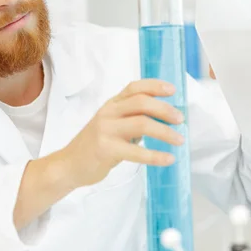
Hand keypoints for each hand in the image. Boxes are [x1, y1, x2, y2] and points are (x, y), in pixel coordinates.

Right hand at [61, 79, 184, 188]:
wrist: (69, 165)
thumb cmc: (95, 145)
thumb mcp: (111, 125)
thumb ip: (131, 118)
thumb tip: (164, 118)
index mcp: (111, 105)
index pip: (134, 87)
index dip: (154, 86)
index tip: (173, 90)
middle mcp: (108, 113)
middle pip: (141, 102)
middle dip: (165, 109)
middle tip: (180, 120)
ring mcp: (105, 130)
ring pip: (141, 124)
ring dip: (164, 132)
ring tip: (179, 140)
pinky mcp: (106, 149)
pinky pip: (136, 151)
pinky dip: (155, 155)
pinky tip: (168, 159)